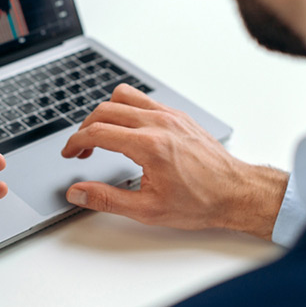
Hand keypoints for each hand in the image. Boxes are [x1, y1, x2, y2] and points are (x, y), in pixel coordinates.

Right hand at [61, 84, 287, 238]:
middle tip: (81, 150)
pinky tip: (128, 131)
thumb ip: (107, 199)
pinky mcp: (179, 115)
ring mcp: (170, 115)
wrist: (236, 192)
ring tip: (102, 135)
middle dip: (85, 128)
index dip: (75, 142)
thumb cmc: (200, 202)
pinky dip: (128, 110)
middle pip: (105, 110)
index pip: (98, 132)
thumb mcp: (147, 210)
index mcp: (149, 145)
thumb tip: (78, 192)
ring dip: (106, 112)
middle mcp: (158, 123)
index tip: (69, 153)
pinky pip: (145, 100)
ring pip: (124, 96)